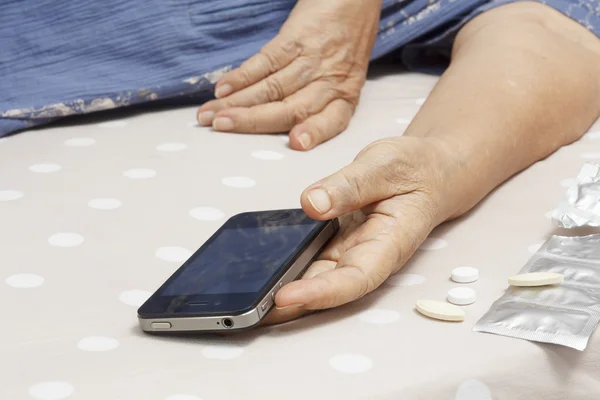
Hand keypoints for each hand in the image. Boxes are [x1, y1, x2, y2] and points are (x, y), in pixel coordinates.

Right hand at [196, 0, 381, 149]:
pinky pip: (265, 61)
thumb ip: (316, 104)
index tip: (296, 143)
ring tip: (210, 114)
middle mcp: (331, 80)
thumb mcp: (343, 80)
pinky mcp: (295, 37)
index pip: (332, 121)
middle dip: (252, 121)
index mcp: (345, 97)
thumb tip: (273, 126)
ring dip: (236, 102)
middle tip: (221, 128)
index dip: (314, 132)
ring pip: (272, 88)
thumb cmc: (346, 44)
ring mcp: (312, 59)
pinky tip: (222, 88)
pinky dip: (241, 76)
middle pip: (291, 108)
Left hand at [264, 136, 456, 323]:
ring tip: (244, 298)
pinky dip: (285, 266)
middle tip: (247, 309)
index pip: (354, 279)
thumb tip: (312, 204)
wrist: (429, 172)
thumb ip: (350, 185)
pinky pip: (309, 258)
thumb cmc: (415, 169)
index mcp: (388, 243)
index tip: (285, 296)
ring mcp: (350, 251)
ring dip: (282, 289)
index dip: (320, 293)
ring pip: (314, 277)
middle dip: (289, 303)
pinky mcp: (336, 242)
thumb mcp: (385, 165)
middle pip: (327, 288)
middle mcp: (367, 255)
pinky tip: (259, 269)